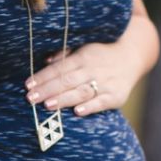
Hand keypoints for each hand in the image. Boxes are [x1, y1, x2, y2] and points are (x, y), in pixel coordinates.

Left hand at [24, 40, 141, 116]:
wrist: (133, 56)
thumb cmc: (100, 55)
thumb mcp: (83, 49)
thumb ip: (65, 55)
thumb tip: (45, 61)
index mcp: (83, 57)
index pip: (59, 68)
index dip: (43, 77)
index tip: (28, 85)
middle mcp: (93, 70)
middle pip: (67, 81)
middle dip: (48, 90)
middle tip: (31, 98)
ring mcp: (105, 83)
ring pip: (81, 92)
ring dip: (64, 99)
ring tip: (47, 105)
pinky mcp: (116, 96)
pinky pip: (102, 102)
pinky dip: (90, 107)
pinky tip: (78, 112)